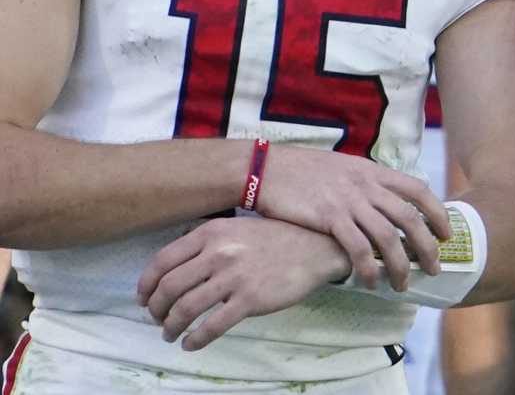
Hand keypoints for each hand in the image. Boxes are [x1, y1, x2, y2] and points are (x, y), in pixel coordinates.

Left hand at [136, 217, 350, 350]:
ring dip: (170, 326)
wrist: (316, 248)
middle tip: (157, 319)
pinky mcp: (250, 300)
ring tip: (170, 334)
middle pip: (169, 287)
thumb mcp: (238, 228)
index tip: (143, 298)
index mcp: (212, 232)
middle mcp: (219, 253)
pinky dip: (195, 340)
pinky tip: (190, 344)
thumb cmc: (276, 238)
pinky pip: (212, 326)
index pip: (163, 261)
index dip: (146, 284)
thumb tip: (174, 265)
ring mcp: (234, 277)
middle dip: (156, 309)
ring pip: (186, 308)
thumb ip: (207, 240)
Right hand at [253, 145, 450, 291]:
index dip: (436, 212)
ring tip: (403, 284)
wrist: (268, 168)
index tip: (446, 233)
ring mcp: (349, 200)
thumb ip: (366, 183)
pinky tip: (371, 281)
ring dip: (400, 264)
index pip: (418, 189)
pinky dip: (368, 267)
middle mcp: (366, 184)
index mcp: (373, 171)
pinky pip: (357, 247)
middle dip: (426, 246)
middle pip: (409, 216)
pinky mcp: (329, 217)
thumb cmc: (304, 171)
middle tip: (434, 268)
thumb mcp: (344, 168)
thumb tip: (386, 201)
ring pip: (387, 236)